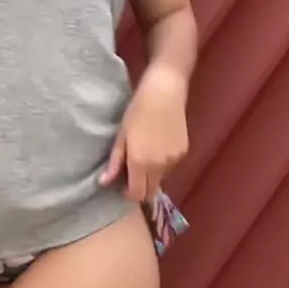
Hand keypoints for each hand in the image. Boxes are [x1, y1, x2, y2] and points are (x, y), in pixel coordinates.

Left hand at [100, 63, 188, 201]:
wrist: (164, 93)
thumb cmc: (137, 110)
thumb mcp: (121, 135)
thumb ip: (115, 162)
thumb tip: (104, 183)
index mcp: (140, 163)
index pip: (137, 194)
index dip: (130, 194)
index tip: (123, 185)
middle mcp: (159, 166)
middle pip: (152, 191)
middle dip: (142, 188)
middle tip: (133, 172)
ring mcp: (174, 160)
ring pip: (162, 179)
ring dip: (153, 175)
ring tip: (146, 155)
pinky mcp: (184, 152)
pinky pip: (171, 167)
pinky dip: (164, 164)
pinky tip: (158, 146)